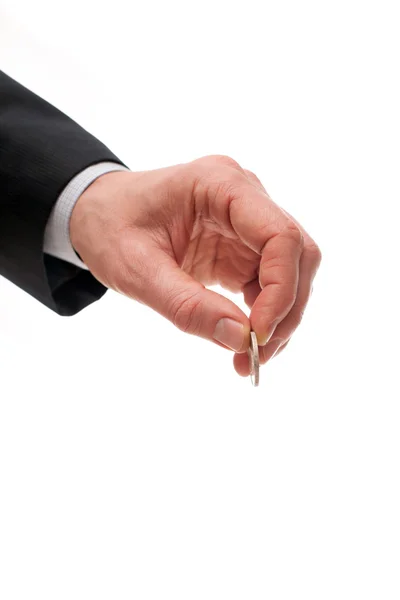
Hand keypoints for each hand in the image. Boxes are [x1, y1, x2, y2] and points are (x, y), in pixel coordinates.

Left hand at [70, 155, 321, 376]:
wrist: (98, 214)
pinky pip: (270, 283)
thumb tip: (241, 340)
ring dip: (280, 318)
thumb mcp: (136, 270)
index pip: (281, 235)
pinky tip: (242, 341)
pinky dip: (264, 316)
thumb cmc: (110, 229)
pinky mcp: (241, 247)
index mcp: (220, 184)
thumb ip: (186, 305)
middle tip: (258, 355)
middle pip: (297, 253)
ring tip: (248, 358)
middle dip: (286, 309)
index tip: (257, 334)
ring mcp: (246, 222)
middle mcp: (244, 197)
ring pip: (291, 271)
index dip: (282, 288)